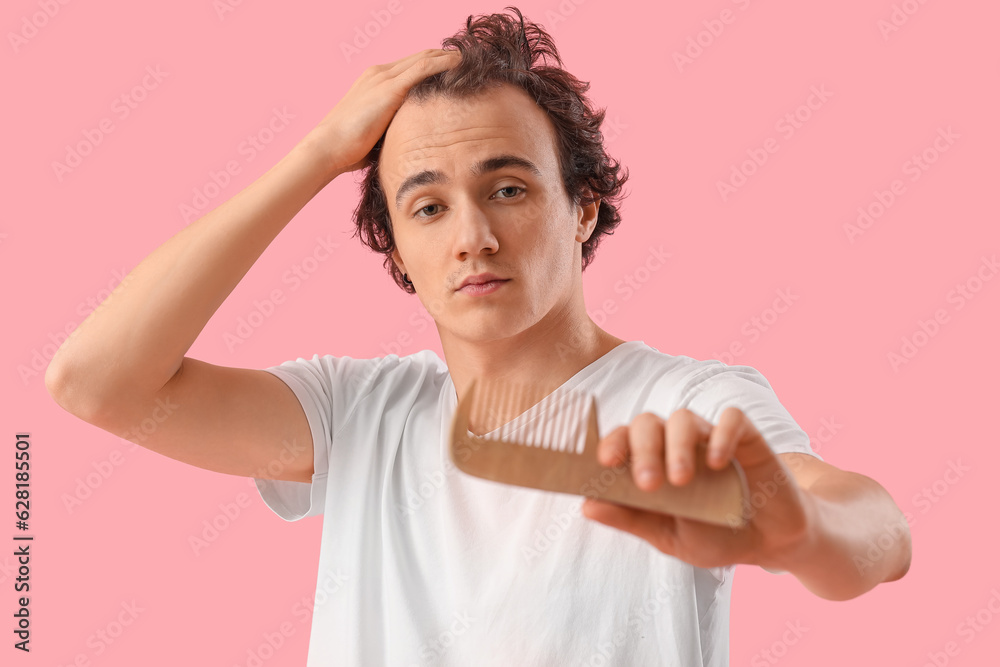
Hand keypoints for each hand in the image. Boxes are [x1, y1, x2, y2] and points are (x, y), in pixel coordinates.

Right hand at [304, 48, 461, 176]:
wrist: (328, 148)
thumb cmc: (349, 149)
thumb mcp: (377, 131)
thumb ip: (395, 127)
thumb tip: (414, 141)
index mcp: (374, 81)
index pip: (410, 66)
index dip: (433, 64)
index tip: (454, 70)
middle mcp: (379, 73)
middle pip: (419, 57)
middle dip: (444, 56)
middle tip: (468, 61)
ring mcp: (383, 78)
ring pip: (423, 58)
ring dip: (447, 57)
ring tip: (470, 59)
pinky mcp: (389, 88)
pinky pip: (422, 68)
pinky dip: (442, 64)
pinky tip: (459, 64)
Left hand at [581, 407, 812, 570]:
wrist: (769, 541)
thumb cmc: (713, 535)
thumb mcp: (669, 536)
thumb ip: (632, 519)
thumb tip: (585, 507)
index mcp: (651, 464)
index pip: (622, 440)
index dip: (609, 444)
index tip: (603, 462)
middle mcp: (676, 445)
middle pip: (647, 424)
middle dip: (642, 449)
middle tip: (648, 482)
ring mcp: (710, 438)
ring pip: (684, 418)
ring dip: (678, 445)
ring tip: (682, 480)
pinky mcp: (746, 438)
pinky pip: (732, 419)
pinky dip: (722, 435)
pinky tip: (719, 463)